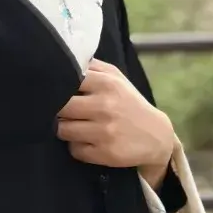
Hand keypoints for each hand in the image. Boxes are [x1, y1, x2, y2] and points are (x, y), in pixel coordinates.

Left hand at [56, 59, 174, 182]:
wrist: (156, 136)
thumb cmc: (128, 102)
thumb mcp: (116, 77)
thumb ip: (91, 66)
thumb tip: (63, 58)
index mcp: (106, 83)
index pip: (67, 80)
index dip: (57, 86)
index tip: (55, 89)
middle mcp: (105, 106)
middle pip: (60, 107)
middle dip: (58, 109)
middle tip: (64, 111)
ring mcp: (105, 131)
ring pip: (62, 130)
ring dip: (65, 129)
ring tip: (75, 126)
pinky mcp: (105, 153)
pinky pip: (74, 149)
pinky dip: (76, 146)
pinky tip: (87, 141)